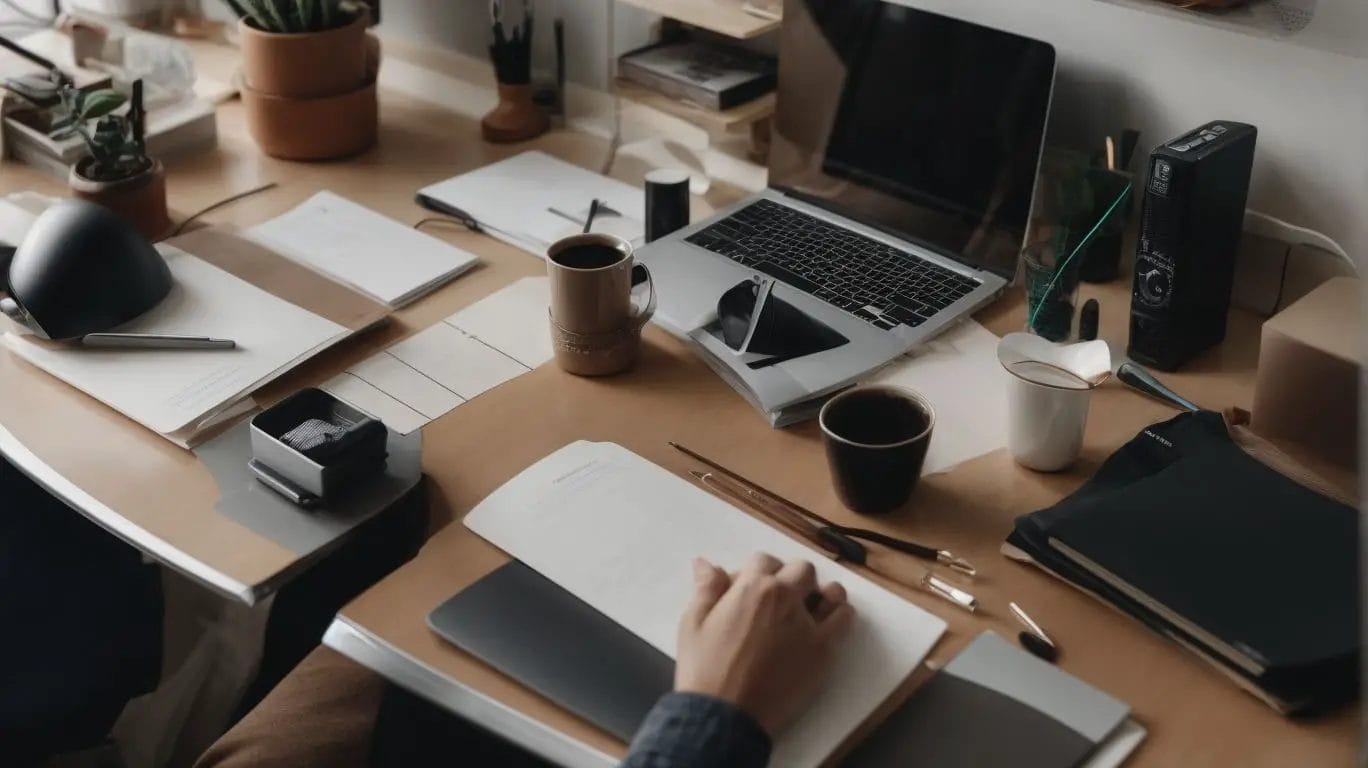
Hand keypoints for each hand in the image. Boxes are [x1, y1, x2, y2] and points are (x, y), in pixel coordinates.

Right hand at [675, 553, 854, 736]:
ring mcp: (809, 624)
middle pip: (800, 570)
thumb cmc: (704, 670)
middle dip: (789, 578)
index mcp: (753, 587)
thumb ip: (706, 588)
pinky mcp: (824, 651)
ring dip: (822, 593)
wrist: (723, 716)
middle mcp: (785, 599)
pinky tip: (827, 624)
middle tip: (777, 600)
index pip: (764, 560)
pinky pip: (844, 620)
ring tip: (811, 606)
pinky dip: (840, 616)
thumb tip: (706, 564)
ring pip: (830, 592)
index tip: (749, 589)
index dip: (755, 572)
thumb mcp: (693, 622)